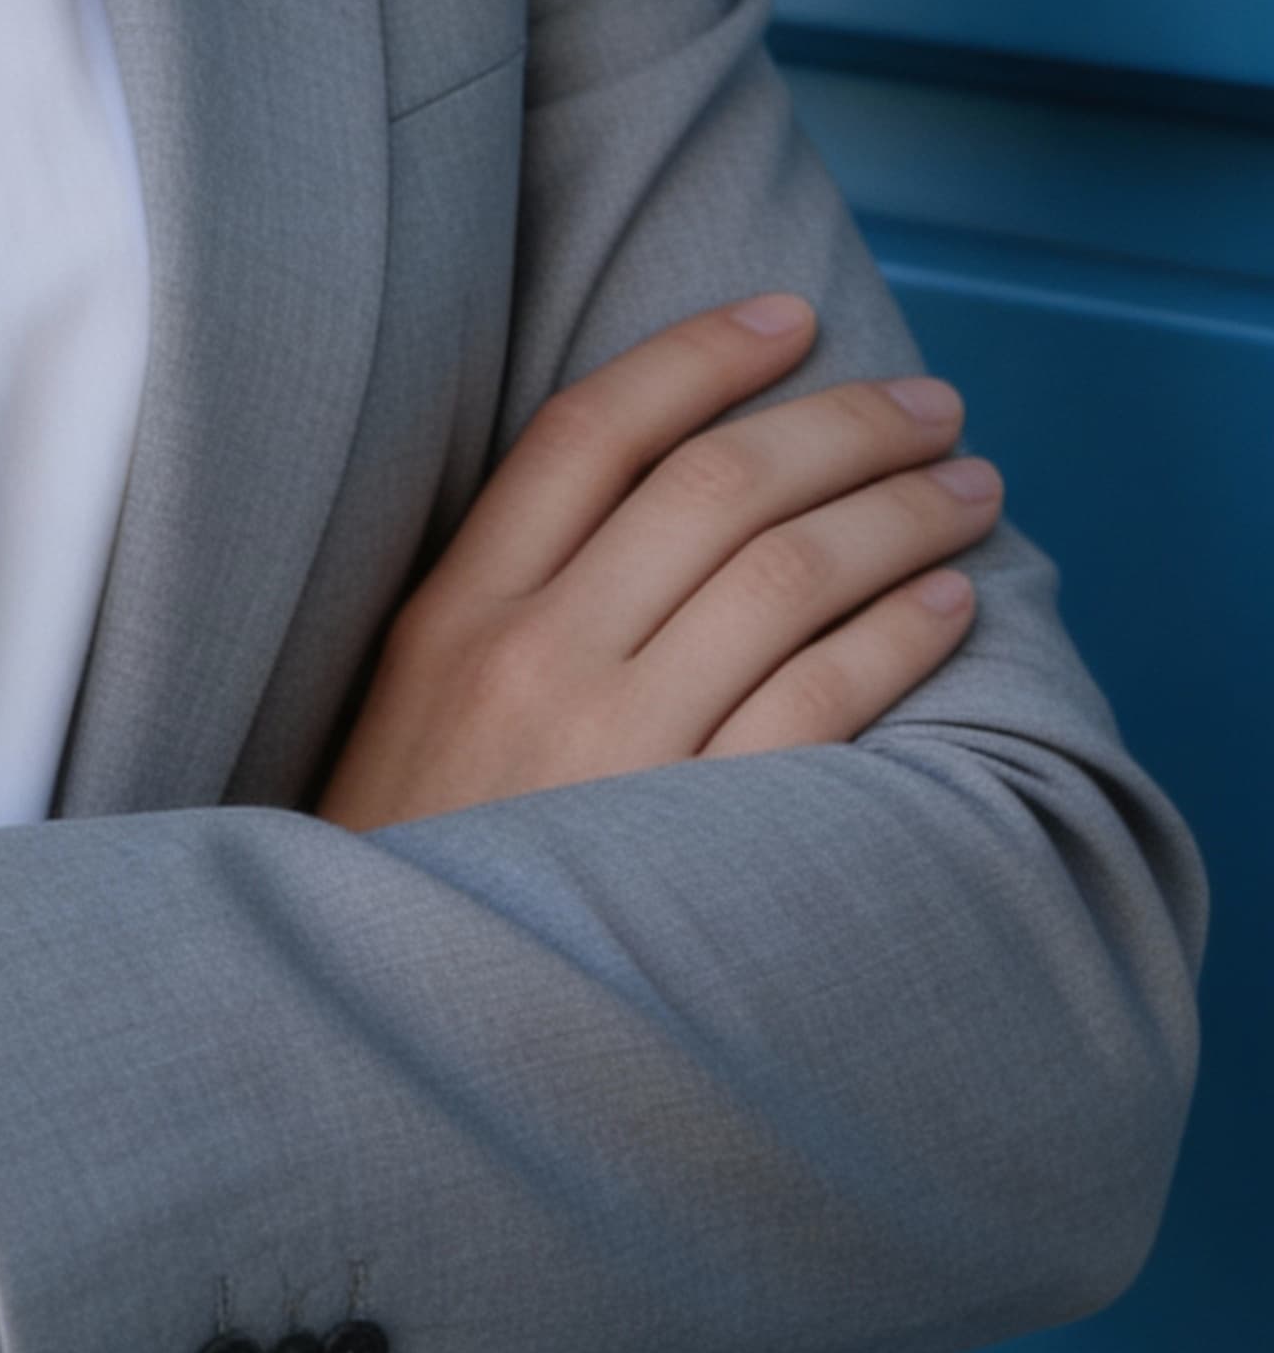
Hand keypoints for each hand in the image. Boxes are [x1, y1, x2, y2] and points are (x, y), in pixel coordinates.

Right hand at [317, 293, 996, 833]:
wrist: (386, 1035)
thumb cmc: (415, 864)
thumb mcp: (415, 702)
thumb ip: (510, 596)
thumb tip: (658, 495)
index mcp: (455, 607)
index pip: (594, 428)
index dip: (702, 353)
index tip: (788, 317)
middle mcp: (535, 654)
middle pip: (716, 484)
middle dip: (842, 423)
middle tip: (928, 402)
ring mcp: (616, 747)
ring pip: (789, 575)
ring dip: (901, 514)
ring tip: (967, 489)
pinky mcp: (693, 837)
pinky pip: (826, 703)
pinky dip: (902, 635)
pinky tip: (948, 604)